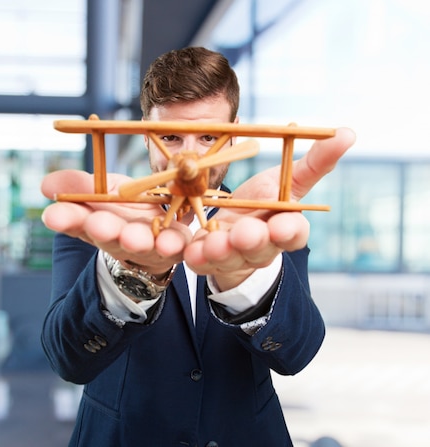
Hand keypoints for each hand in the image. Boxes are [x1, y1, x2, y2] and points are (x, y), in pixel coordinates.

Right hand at [41, 169, 190, 273]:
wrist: (159, 229)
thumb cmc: (127, 207)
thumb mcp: (103, 188)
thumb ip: (80, 186)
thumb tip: (46, 185)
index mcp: (95, 222)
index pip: (76, 221)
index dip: (66, 219)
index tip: (53, 216)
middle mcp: (118, 237)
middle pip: (108, 236)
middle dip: (103, 230)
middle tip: (97, 225)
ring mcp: (146, 244)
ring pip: (141, 244)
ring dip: (137, 241)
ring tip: (133, 238)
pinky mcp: (174, 246)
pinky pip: (176, 246)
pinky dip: (174, 245)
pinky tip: (171, 242)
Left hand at [183, 127, 355, 289]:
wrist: (230, 230)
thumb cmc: (262, 204)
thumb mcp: (287, 182)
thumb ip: (314, 163)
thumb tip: (347, 133)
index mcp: (283, 229)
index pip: (293, 233)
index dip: (289, 231)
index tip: (283, 225)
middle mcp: (260, 248)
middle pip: (260, 248)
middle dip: (253, 241)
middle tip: (247, 232)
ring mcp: (232, 257)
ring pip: (229, 257)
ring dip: (222, 250)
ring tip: (215, 242)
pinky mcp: (205, 261)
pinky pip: (200, 262)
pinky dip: (196, 256)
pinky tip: (190, 250)